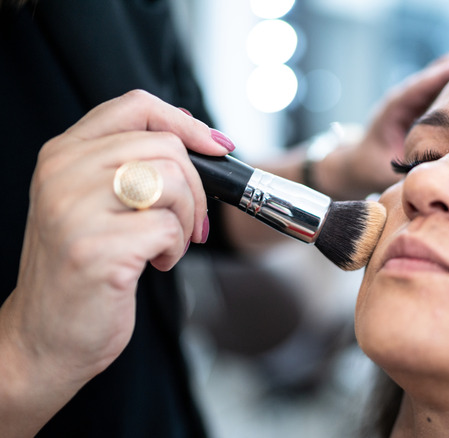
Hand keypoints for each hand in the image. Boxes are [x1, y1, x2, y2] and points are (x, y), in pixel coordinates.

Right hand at [0, 90, 228, 435]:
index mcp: (63, 154)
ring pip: (173, 182)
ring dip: (186, 219)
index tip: (215, 146)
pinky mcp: (96, 249)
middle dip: (195, 189)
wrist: (44, 337)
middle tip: (188, 223)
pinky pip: (169, 228)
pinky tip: (154, 264)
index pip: (135, 106)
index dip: (186, 122)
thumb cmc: (81, 269)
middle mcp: (62, 174)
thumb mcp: (93, 202)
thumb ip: (130, 165)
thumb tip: (197, 136)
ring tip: (165, 245)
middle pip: (166, 147)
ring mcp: (75, 210)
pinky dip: (176, 249)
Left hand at [319, 44, 448, 199]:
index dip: (445, 73)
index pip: (422, 84)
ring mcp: (418, 94)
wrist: (359, 159)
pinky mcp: (428, 98)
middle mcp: (408, 94)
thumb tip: (437, 173)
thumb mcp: (386, 170)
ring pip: (447, 69)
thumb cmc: (372, 165)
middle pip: (439, 68)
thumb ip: (407, 169)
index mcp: (395, 106)